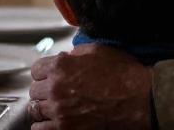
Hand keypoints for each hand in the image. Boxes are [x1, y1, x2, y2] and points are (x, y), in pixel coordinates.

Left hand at [28, 44, 152, 129]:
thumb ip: (77, 53)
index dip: (45, 71)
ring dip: (44, 107)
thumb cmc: (124, 74)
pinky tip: (54, 121)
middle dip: (44, 89)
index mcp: (61, 66)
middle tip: (57, 91)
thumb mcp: (99, 51)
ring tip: (56, 106)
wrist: (140, 99)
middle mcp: (55, 88)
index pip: (36, 69)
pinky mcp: (65, 129)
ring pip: (35, 110)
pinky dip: (44, 125)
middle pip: (34, 90)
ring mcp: (59, 110)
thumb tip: (67, 57)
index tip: (51, 75)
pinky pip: (40, 129)